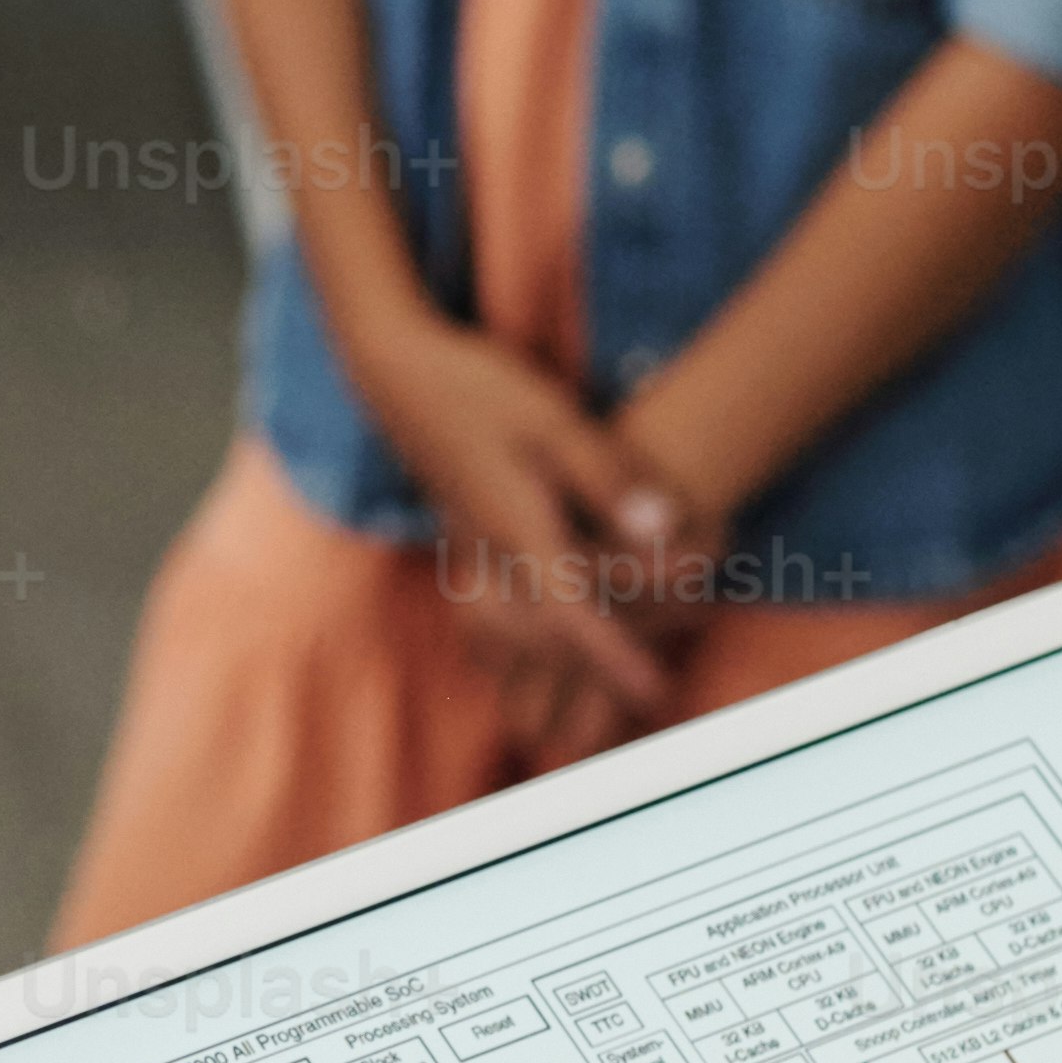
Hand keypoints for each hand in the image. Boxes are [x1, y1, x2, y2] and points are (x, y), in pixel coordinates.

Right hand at [340, 315, 685, 766]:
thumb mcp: (557, 420)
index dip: (617, 658)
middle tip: (654, 693)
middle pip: (540, 643)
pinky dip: (510, 649)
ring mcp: (466, 553)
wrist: (397, 369)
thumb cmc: (480, 386)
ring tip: (598, 691)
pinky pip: (482, 623)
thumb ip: (609, 478)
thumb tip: (664, 531)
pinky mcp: (458, 545)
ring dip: (549, 672)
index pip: (573, 613)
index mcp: (516, 529)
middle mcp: (487, 554)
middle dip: (593, 675)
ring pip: (504, 642)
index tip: (656, 691)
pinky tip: (530, 654)